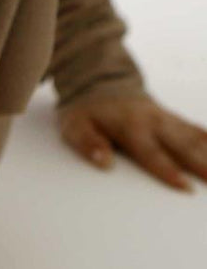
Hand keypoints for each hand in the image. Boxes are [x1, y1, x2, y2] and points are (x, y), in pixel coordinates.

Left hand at [59, 93, 206, 191]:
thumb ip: (88, 143)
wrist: (99, 81)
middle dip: (203, 164)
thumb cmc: (85, 110)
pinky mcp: (172, 119)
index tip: (185, 186)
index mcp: (131, 126)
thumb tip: (104, 162)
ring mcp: (166, 119)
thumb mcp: (75, 126)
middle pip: (182, 146)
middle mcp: (154, 121)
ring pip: (194, 137)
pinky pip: (195, 130)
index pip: (152, 153)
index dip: (168, 170)